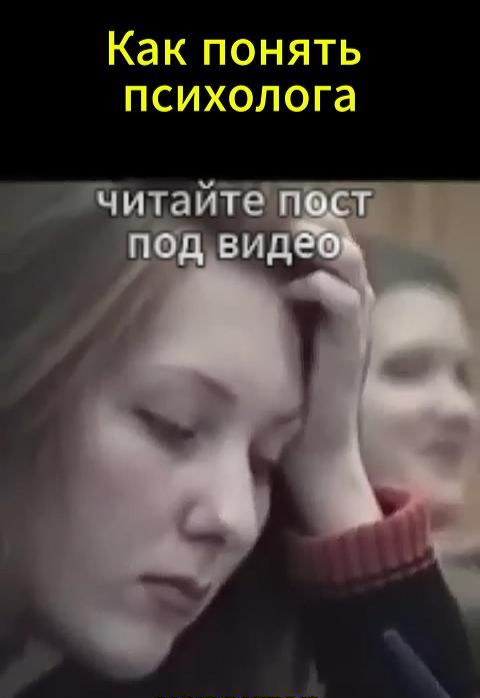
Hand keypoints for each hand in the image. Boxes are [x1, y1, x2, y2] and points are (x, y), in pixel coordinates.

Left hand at [278, 215, 381, 535]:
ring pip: (349, 261)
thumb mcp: (264, 346)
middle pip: (338, 237)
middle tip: (267, 211)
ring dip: (318, 242)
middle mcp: (344, 302)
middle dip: (305, 218)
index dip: (293, 216)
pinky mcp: (351, 350)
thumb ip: (253, 313)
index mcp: (323, 296)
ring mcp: (351, 325)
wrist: (309, 454)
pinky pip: (347, 304)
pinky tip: (294, 286)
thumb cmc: (282, 402)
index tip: (252, 209)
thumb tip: (208, 278)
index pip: (318, 236)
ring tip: (285, 233)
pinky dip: (322, 288)